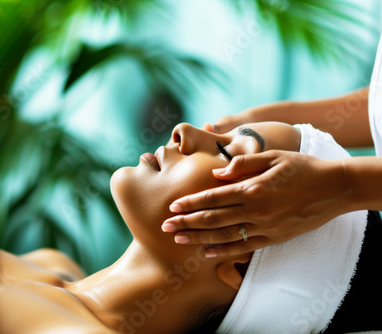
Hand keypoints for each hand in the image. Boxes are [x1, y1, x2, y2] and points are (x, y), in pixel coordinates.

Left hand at [161, 150, 349, 256]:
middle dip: (186, 223)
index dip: (190, 203)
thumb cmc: (302, 167)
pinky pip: (244, 247)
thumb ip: (243, 165)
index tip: (172, 207)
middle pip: (213, 219)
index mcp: (253, 188)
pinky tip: (207, 253)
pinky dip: (224, 251)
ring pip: (224, 236)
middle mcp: (256, 210)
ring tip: (179, 240)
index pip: (213, 198)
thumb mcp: (273, 157)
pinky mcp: (274, 238)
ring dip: (199, 239)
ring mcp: (265, 227)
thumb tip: (217, 174)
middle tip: (165, 227)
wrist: (335, 188)